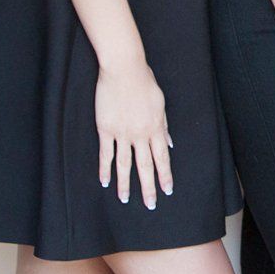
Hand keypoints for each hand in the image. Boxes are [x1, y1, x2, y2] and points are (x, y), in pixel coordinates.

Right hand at [95, 62, 171, 209]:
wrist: (124, 69)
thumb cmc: (144, 81)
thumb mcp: (160, 102)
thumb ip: (164, 125)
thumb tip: (170, 143)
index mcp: (156, 127)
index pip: (162, 157)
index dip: (165, 174)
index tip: (168, 189)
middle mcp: (141, 134)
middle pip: (146, 166)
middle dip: (149, 187)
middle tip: (151, 204)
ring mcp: (122, 133)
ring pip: (125, 164)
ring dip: (126, 184)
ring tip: (126, 199)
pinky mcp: (105, 129)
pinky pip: (106, 154)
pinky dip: (105, 169)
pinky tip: (104, 182)